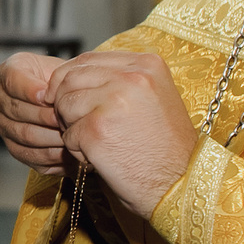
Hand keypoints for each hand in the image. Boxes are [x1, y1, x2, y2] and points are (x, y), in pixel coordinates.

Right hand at [0, 51, 70, 172]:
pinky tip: (67, 149)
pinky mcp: (15, 147)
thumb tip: (50, 95)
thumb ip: (57, 79)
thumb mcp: (64, 71)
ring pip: (24, 134)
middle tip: (67, 119)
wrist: (71, 103)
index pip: (13, 81)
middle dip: (45, 117)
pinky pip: (30, 154)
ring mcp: (4, 124)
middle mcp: (0, 98)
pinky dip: (51, 154)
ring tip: (71, 134)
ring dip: (51, 136)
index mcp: (9, 72)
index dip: (30, 90)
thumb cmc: (67, 84)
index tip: (48, 96)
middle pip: (17, 110)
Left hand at [47, 51, 198, 221]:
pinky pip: (68, 135)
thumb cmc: (166, 148)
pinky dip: (77, 151)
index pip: (87, 59)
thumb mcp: (154, 99)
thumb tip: (73, 76)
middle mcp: (131, 76)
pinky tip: (100, 159)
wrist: (181, 184)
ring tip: (96, 144)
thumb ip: (121, 81)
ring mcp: (113, 101)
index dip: (67, 77)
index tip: (61, 94)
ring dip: (71, 128)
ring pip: (64, 105)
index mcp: (146, 64)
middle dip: (62, 102)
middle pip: (70, 78)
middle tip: (74, 124)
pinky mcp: (97, 129)